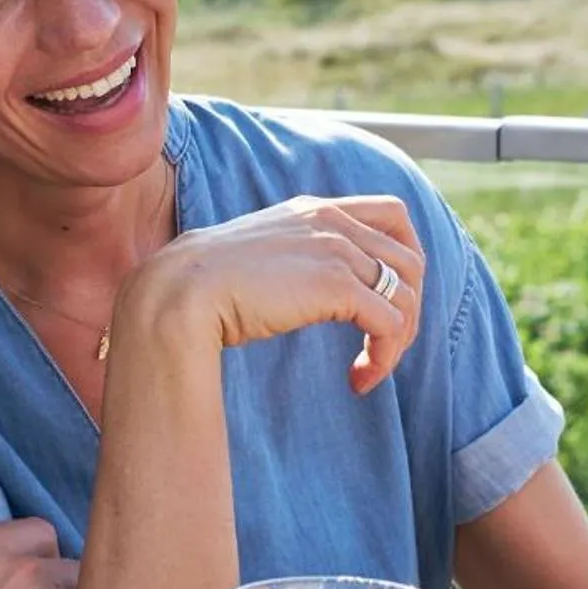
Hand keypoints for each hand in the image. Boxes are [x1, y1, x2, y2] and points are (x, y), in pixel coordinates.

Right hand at [126, 194, 426, 395]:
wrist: (177, 293)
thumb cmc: (202, 288)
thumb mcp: (258, 259)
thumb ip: (290, 259)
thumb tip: (305, 290)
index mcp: (313, 209)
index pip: (393, 214)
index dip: (405, 259)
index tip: (388, 301)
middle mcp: (331, 220)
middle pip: (410, 258)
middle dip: (410, 308)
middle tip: (383, 348)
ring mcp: (335, 248)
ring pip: (407, 292)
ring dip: (400, 339)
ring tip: (369, 369)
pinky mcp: (335, 283)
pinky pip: (390, 323)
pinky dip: (385, 356)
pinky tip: (358, 379)